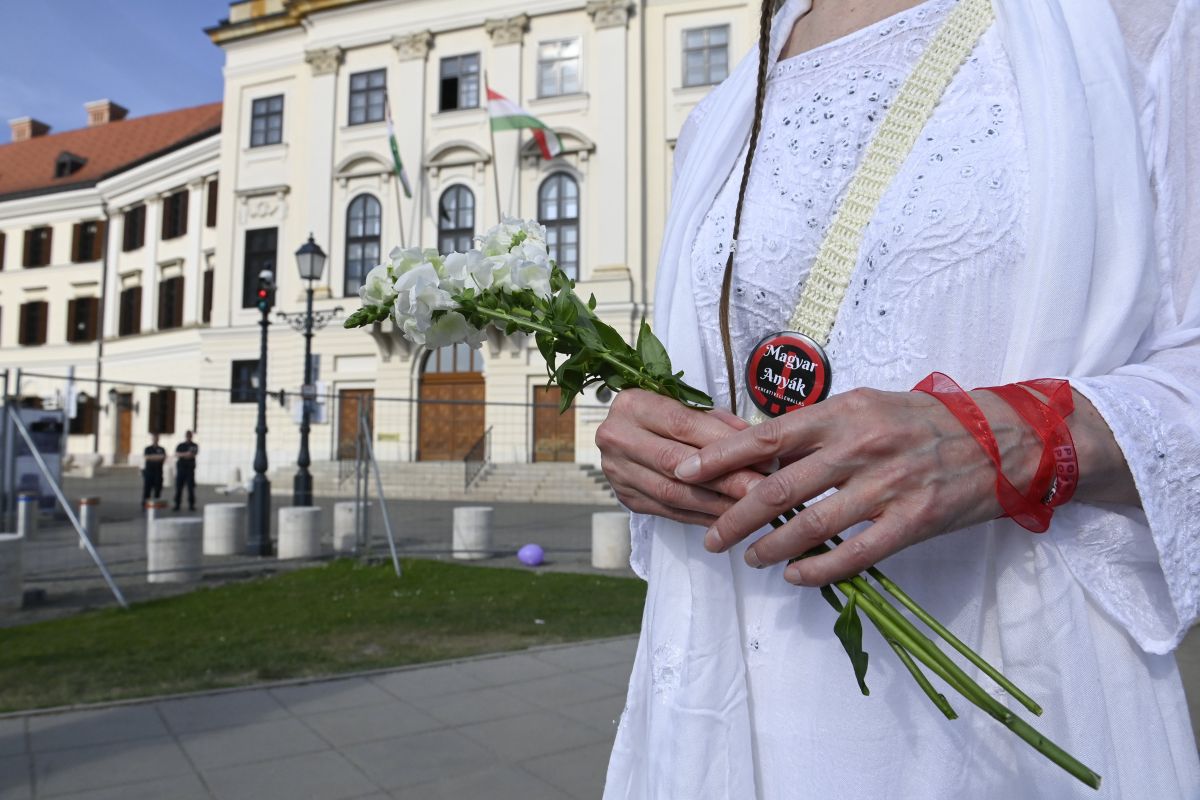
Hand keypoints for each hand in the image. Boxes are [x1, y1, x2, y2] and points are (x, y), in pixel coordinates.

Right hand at [596, 389, 767, 526]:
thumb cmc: (660, 415)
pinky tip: (727, 518)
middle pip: (677, 463)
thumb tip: (752, 442)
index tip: (761, 455)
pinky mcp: (626, 498)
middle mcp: (618, 438)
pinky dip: (700, 516)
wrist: (622, 435)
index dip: (723, 442)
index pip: (682, 424)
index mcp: (633, 405)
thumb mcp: (684, 405)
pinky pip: (668, 511)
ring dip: (715, 503)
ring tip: (749, 508)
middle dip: (724, 478)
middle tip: (760, 489)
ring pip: (673, 493)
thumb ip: (714, 421)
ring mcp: (618, 471)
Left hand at [673, 387, 1042, 585]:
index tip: (684, 472)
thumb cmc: (923, 420)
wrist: (1001, 438)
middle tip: (710, 536)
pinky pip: (854, 553)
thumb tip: (758, 447)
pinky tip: (793, 576)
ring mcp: (887, 486)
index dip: (720, 457)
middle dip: (734, 515)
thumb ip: (817, 428)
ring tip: (748, 558)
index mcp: (843, 412)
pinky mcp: (912, 521)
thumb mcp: (866, 406)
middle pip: (778, 486)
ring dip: (770, 546)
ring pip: (810, 524)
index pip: (766, 436)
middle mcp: (860, 446)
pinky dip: (817, 569)